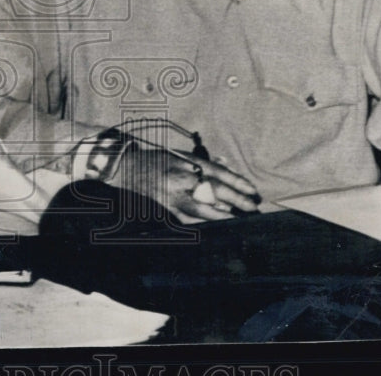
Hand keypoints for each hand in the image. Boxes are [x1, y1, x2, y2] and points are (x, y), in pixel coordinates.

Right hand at [113, 147, 259, 222]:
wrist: (128, 169)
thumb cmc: (157, 160)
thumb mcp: (181, 155)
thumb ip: (203, 164)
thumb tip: (226, 169)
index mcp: (184, 163)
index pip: (217, 173)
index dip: (237, 182)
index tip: (252, 191)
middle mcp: (180, 180)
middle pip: (213, 191)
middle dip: (236, 200)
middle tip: (252, 207)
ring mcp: (173, 197)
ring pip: (203, 210)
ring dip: (224, 216)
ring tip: (239, 220)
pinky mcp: (167, 210)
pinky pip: (190, 221)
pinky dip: (205, 224)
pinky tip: (218, 226)